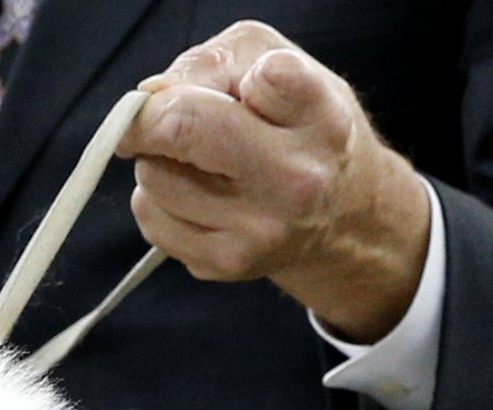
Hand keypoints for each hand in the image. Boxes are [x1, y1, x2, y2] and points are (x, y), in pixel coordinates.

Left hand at [118, 22, 432, 342]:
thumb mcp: (282, 66)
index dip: (220, 74)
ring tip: (198, 161)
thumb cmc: (301, 126)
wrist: (342, 217)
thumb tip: (149, 98)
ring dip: (158, 159)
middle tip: (155, 116)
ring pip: (153, 175)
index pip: (264, 77)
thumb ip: (215, 62)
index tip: (217, 89)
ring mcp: (258, 230)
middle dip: (151, 115)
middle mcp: (296, 179)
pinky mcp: (222, 264)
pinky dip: (157, 197)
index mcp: (321, 117)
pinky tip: (197, 194)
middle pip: (180, 128)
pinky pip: (149, 215)